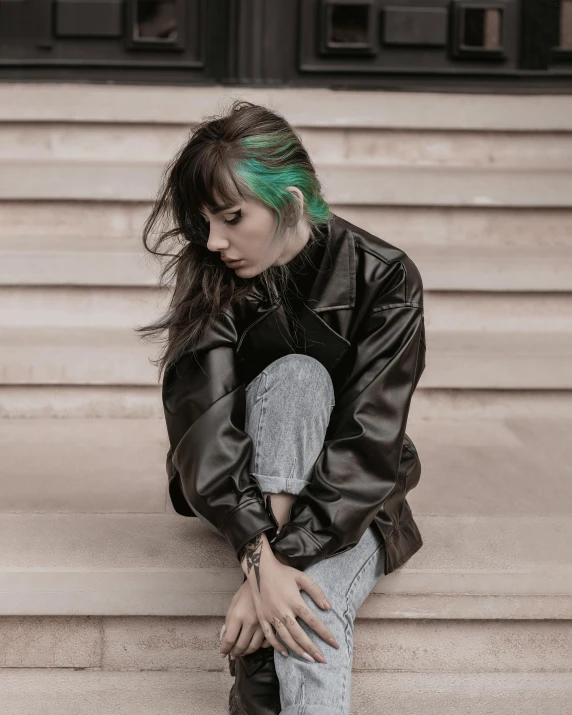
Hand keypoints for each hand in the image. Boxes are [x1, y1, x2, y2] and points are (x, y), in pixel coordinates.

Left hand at [219, 579, 270, 658]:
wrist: (264, 579)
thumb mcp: (234, 602)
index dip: (225, 649)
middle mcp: (250, 622)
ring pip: (254, 647)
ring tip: (242, 652)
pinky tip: (256, 645)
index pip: (229, 639)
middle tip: (232, 655)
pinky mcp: (273, 624)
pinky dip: (260, 647)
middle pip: (241, 646)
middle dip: (235, 653)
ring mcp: (263, 624)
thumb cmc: (246, 590)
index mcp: (238, 615)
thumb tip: (224, 637)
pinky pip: (266, 643)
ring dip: (247, 652)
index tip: (223, 654)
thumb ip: (228, 620)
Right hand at [241, 532, 339, 663]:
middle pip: (300, 635)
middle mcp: (283, 611)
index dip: (325, 634)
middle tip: (323, 660)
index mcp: (295, 601)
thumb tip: (328, 607)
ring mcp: (272, 616)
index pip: (313, 621)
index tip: (335, 644)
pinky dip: (277, 646)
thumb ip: (316, 591)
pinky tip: (285, 653)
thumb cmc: (283, 572)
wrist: (260, 568)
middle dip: (312, 649)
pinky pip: (270, 636)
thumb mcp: (302, 577)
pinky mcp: (262, 618)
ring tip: (309, 660)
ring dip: (298, 651)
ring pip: (286, 638)